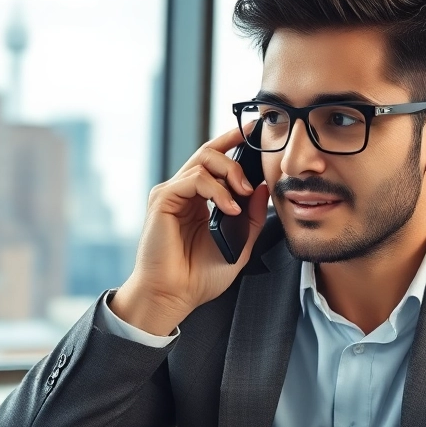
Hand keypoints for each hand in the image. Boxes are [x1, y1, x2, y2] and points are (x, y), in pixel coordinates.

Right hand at [112, 128, 270, 335]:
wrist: (174, 296)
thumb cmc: (199, 276)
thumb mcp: (239, 244)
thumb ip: (251, 217)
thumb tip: (262, 188)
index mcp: (198, 200)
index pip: (214, 160)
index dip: (231, 141)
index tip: (252, 130)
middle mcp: (183, 192)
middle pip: (208, 152)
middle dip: (235, 159)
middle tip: (250, 184)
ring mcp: (171, 194)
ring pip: (202, 160)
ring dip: (229, 174)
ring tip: (241, 197)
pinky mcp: (162, 200)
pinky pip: (193, 179)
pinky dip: (215, 190)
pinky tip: (228, 208)